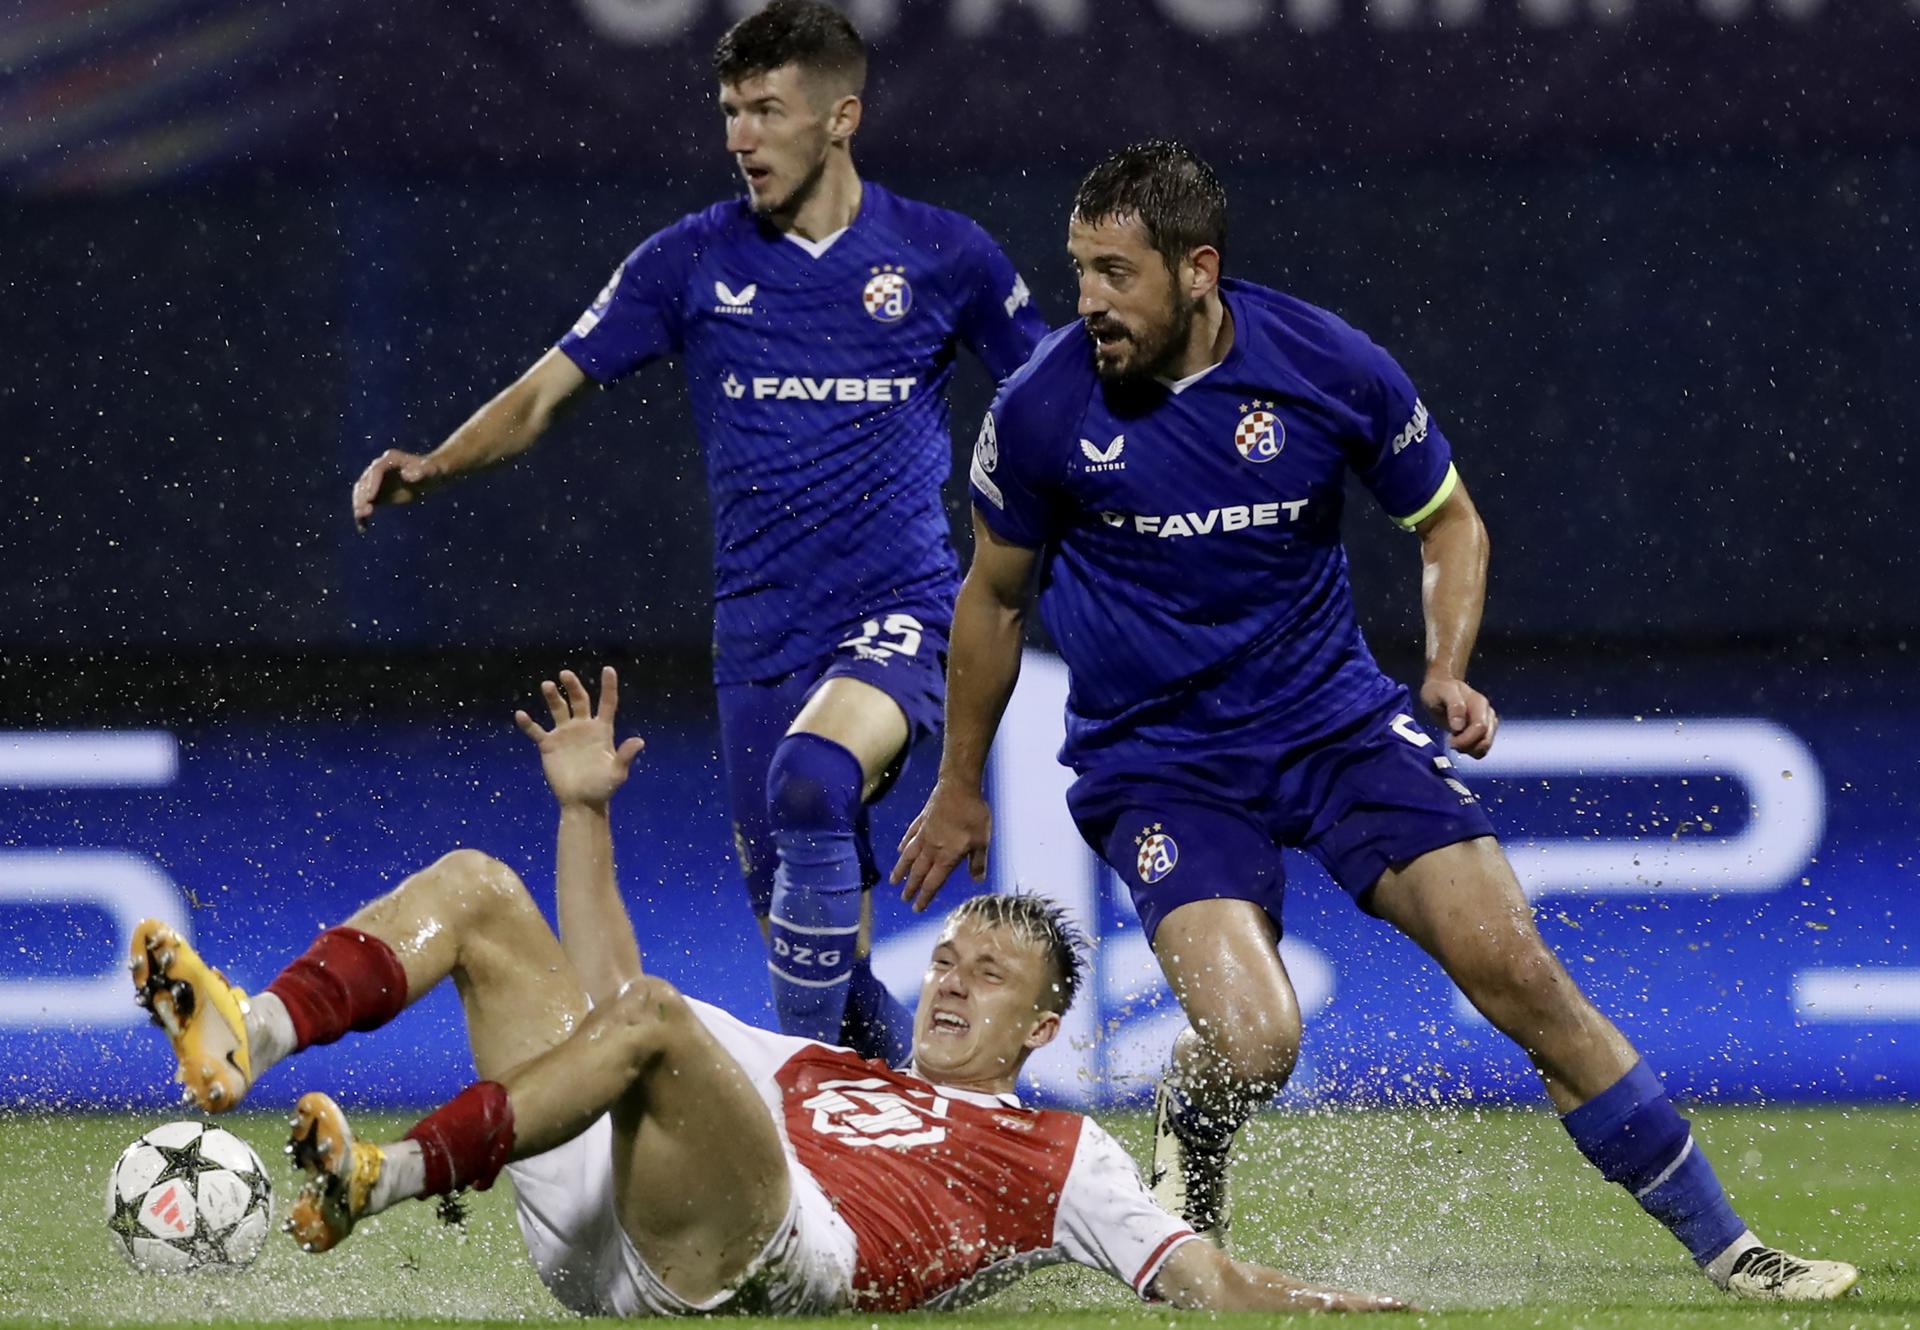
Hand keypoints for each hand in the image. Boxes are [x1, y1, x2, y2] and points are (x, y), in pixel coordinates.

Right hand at [352, 449, 443, 530]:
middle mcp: (378, 468)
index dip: (372, 483)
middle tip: (364, 512)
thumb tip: (407, 475)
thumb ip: (421, 472)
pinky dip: (362, 514)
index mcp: (390, 459)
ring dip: (359, 505)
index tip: (370, 498)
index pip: (376, 470)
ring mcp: (375, 480)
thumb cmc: (431, 472)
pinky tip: (363, 527)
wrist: (428, 478)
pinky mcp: (375, 493)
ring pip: (361, 492)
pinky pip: (365, 503)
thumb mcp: (430, 471)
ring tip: (362, 518)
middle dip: (363, 496)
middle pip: (365, 481)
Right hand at [515, 668, 644, 806]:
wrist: (582, 802)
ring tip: (547, 685)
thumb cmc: (603, 788)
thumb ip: (625, 756)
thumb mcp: (617, 772)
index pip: (607, 703)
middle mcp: (583, 728)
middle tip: (565, 674)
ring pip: (558, 709)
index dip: (608, 686)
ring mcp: (565, 735)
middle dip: (573, 686)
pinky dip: (528, 723)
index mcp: (602, 731)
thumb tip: (639, 741)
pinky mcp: (549, 746)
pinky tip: (521, 714)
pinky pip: (536, 731)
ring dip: (553, 696)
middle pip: (579, 700)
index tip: (608, 669)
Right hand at [891, 779, 991, 910]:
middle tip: (904, 899)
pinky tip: (900, 850)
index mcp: (946, 856)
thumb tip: (976, 880)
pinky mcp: (921, 820)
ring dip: (901, 870)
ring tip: (893, 881)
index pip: (933, 882)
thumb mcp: (982, 841)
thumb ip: (977, 862)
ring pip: (909, 856)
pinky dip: (904, 846)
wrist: (958, 787)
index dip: (925, 896)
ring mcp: (924, 833)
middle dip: (911, 888)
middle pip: (918, 872)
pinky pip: (909, 836)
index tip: (917, 908)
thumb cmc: (973, 815)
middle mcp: (931, 848)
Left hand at [1420, 674, 1497, 757]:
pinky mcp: (1484, 732)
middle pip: (1485, 739)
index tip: (1449, 740)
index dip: (1466, 738)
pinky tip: (1459, 743)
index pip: (1480, 727)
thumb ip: (1454, 705)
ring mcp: (1488, 724)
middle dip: (1467, 746)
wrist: (1441, 688)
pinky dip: (1471, 750)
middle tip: (1450, 742)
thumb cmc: (1440, 690)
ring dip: (1469, 749)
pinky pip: (1482, 748)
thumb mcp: (1443, 692)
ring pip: (1485, 745)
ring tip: (1454, 740)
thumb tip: (1459, 727)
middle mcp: (1487, 714)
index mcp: (1479, 703)